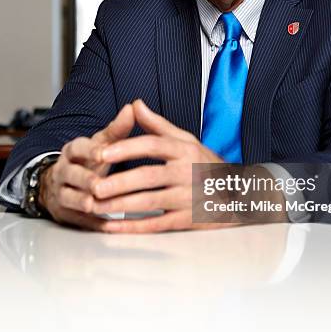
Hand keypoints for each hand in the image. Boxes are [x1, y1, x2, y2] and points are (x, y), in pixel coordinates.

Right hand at [38, 104, 135, 229]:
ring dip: (82, 202)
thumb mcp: (101, 143)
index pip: (78, 148)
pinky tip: (107, 226)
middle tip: (98, 184)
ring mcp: (62, 193)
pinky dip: (92, 223)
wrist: (61, 184)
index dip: (89, 151)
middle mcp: (64, 171)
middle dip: (85, 180)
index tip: (102, 153)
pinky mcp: (65, 213)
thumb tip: (135, 107)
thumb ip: (118, 129)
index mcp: (73, 151)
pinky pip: (78, 219)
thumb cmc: (90, 160)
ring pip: (69, 198)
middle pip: (71, 175)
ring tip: (95, 205)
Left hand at [91, 99, 226, 232]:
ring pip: (149, 201)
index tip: (102, 153)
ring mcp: (188, 198)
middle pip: (148, 176)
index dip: (126, 148)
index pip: (153, 145)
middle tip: (93, 186)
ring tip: (95, 206)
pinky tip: (113, 226)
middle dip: (118, 182)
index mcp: (185, 150)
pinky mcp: (187, 219)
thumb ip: (158, 125)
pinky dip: (133, 227)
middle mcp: (187, 172)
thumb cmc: (205, 164)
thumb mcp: (187, 140)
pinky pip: (157, 224)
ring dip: (119, 205)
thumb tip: (134, 104)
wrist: (237, 195)